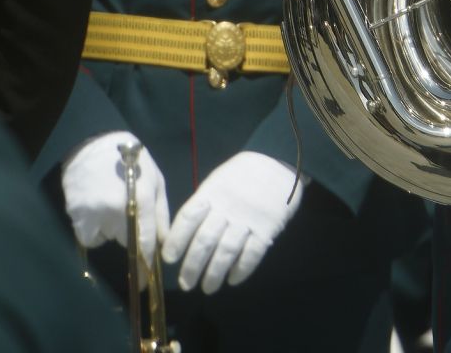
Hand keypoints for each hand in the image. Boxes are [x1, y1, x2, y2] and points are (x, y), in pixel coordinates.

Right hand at [62, 131, 168, 263]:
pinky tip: (95, 204)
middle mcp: (116, 210)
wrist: (94, 144)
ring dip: (109, 229)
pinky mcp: (74, 213)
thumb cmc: (132, 162)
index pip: (144, 242)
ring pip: (104, 237)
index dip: (144, 265)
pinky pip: (87, 232)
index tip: (144, 283)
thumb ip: (161, 213)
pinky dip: (92, 226)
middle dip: (128, 233)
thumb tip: (164, 243)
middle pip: (124, 240)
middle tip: (125, 208)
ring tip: (110, 202)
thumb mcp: (156, 181)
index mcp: (141, 200)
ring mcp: (92, 213)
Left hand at [162, 151, 304, 293]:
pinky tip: (233, 280)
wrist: (281, 161)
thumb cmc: (245, 172)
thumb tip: (182, 233)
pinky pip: (253, 253)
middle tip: (186, 283)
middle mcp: (227, 207)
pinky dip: (242, 269)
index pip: (187, 219)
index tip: (169, 259)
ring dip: (214, 273)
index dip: (176, 241)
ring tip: (208, 288)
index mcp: (211, 193)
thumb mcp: (219, 179)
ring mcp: (248, 218)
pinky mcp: (268, 227)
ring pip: (226, 251)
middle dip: (192, 266)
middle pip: (204, 241)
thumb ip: (203, 203)